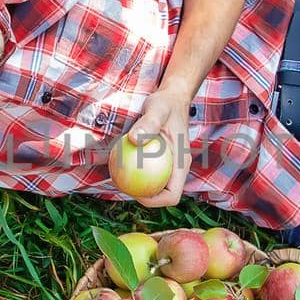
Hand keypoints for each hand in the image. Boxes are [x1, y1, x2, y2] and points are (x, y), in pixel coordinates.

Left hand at [122, 87, 191, 207]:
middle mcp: (178, 168)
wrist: (172, 97)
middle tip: (121, 188)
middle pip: (162, 195)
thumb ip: (148, 123)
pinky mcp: (162, 160)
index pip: (173, 195)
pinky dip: (136, 173)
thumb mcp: (157, 109)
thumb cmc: (166, 103)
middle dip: (143, 197)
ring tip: (117, 180)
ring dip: (139, 187)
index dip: (155, 201)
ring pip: (155, 185)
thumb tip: (133, 139)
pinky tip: (118, 167)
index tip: (135, 193)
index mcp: (183, 164)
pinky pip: (149, 172)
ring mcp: (171, 165)